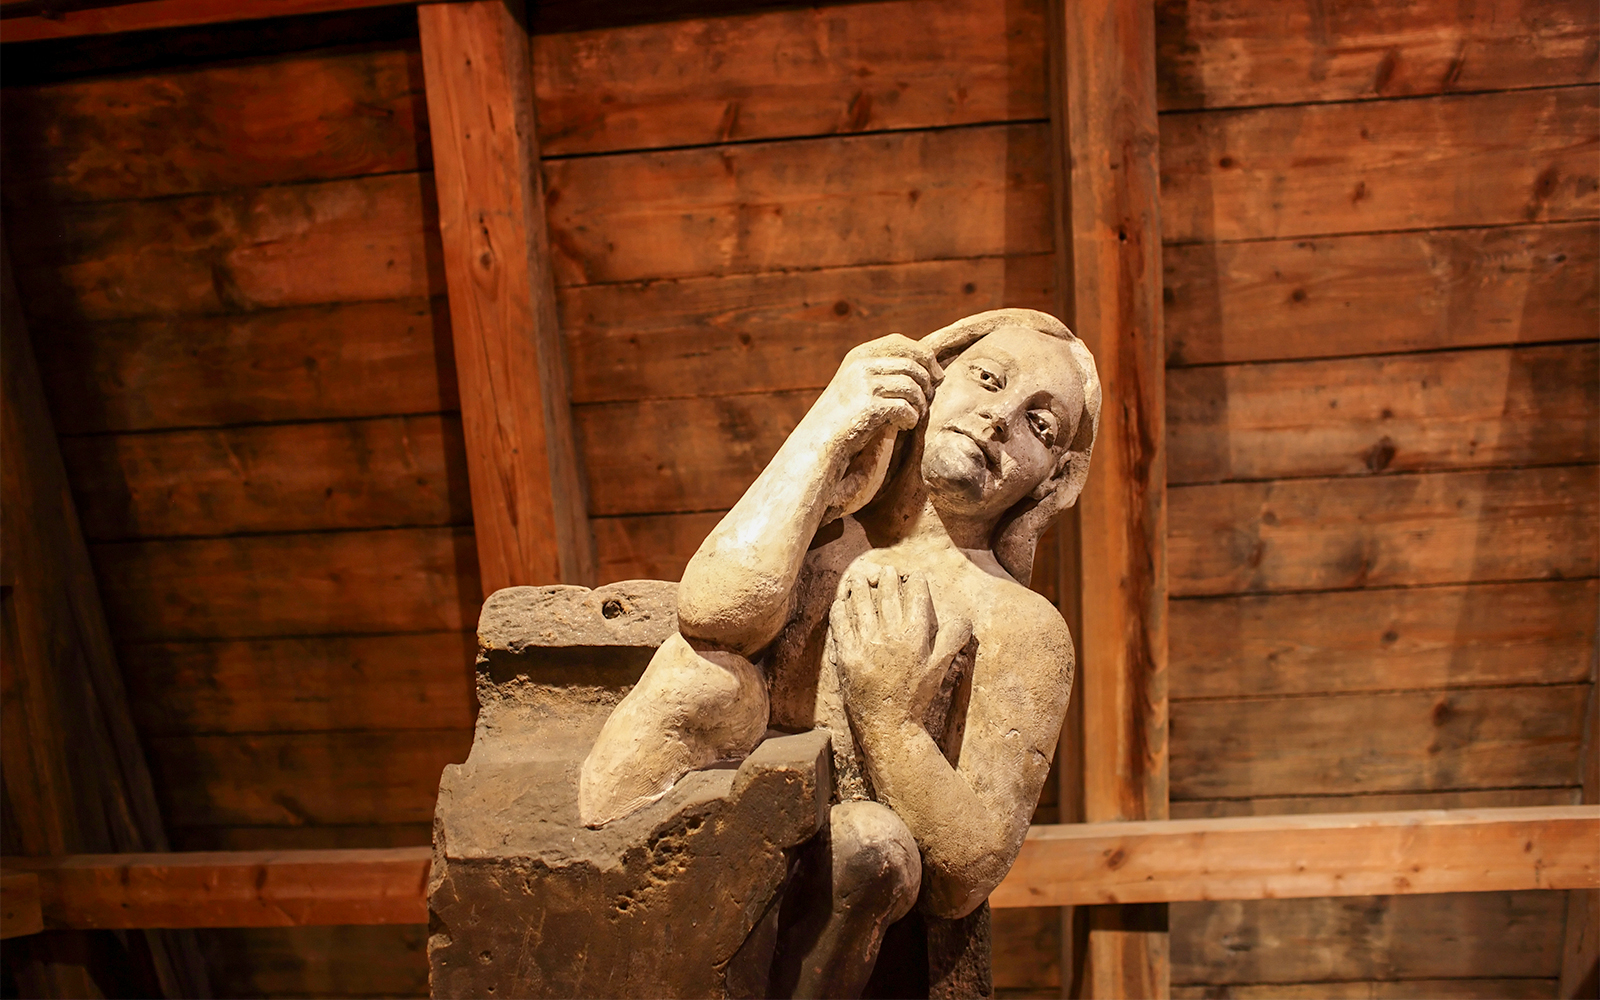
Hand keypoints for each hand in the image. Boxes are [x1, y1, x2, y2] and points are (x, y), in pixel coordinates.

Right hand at [809, 335, 943, 457]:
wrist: (819, 442)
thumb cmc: (846, 416)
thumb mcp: (860, 385)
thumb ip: (886, 372)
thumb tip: (932, 369)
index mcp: (859, 355)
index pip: (901, 342)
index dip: (925, 356)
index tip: (936, 375)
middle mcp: (861, 364)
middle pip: (912, 364)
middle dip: (927, 383)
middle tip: (927, 401)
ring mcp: (864, 384)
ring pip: (913, 386)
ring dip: (920, 403)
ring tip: (915, 415)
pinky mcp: (869, 407)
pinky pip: (906, 407)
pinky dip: (911, 418)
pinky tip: (905, 425)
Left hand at [828, 563, 972, 728]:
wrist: (889, 724)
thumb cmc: (916, 696)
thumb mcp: (940, 668)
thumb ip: (952, 640)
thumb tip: (964, 618)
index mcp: (915, 636)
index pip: (916, 598)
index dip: (916, 583)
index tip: (914, 575)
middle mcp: (890, 636)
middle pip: (888, 596)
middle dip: (887, 579)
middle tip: (885, 570)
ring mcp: (866, 644)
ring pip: (862, 605)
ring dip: (860, 588)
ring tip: (859, 578)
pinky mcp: (847, 656)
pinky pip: (841, 625)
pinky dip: (840, 611)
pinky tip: (840, 603)